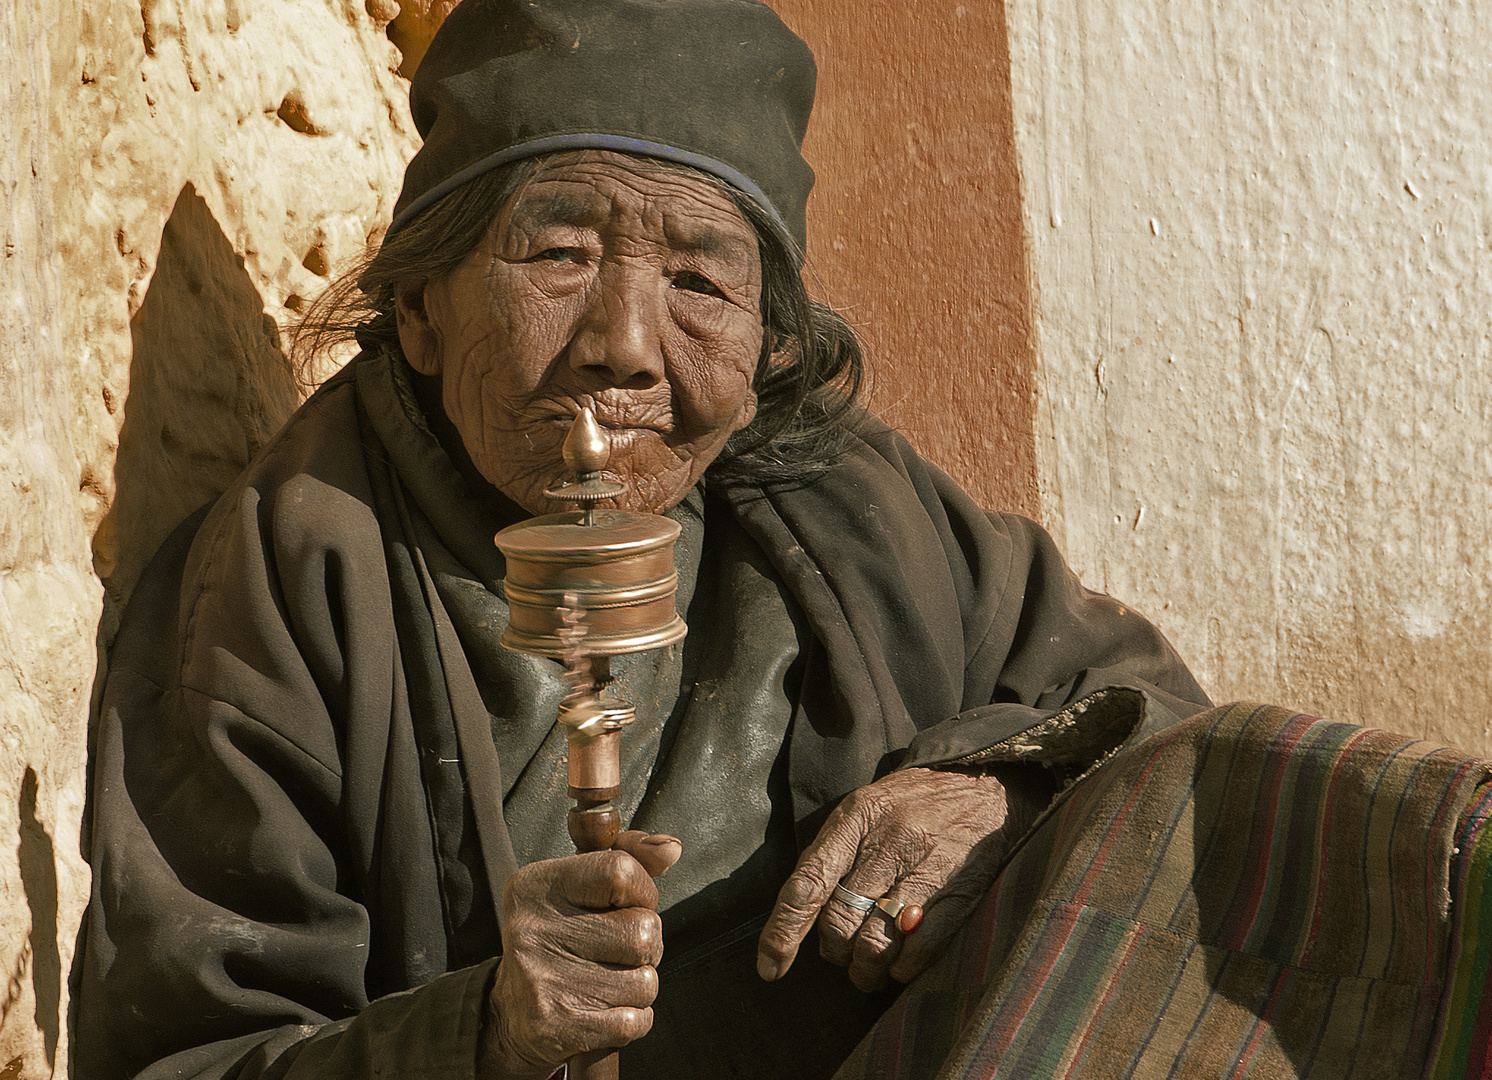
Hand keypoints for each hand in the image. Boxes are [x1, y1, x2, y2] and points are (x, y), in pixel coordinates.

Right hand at [478, 831, 681, 1078]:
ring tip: (609, 980)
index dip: (644, 891)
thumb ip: (629, 858)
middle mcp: (533, 930)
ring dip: (640, 984)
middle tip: (620, 950)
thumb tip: (671, 848)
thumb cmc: (560, 937)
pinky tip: (607, 1009)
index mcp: (537, 886)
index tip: (631, 904)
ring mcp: (543, 981)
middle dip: (647, 944)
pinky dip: (635, 1018)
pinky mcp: (557, 1026)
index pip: (620, 872)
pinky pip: (636, 1020)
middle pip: (643, 931)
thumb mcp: (580, 887)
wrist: (511, 1013)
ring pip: (645, 981)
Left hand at [756, 767, 1041, 991]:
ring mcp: (927, 869)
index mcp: (859, 816)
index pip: (808, 881)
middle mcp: (890, 841)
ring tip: (867, 966)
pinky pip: (919, 952)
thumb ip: (833, 852)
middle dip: (833, 949)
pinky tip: (901, 961)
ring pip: (875, 943)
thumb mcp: (867, 807)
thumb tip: (798, 914)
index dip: (783, 930)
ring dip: (864, 968)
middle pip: (839, 920)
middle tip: (840, 950)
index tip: (770, 967)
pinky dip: (902, 969)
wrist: (986, 783)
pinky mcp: (961, 894)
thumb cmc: (914, 802)